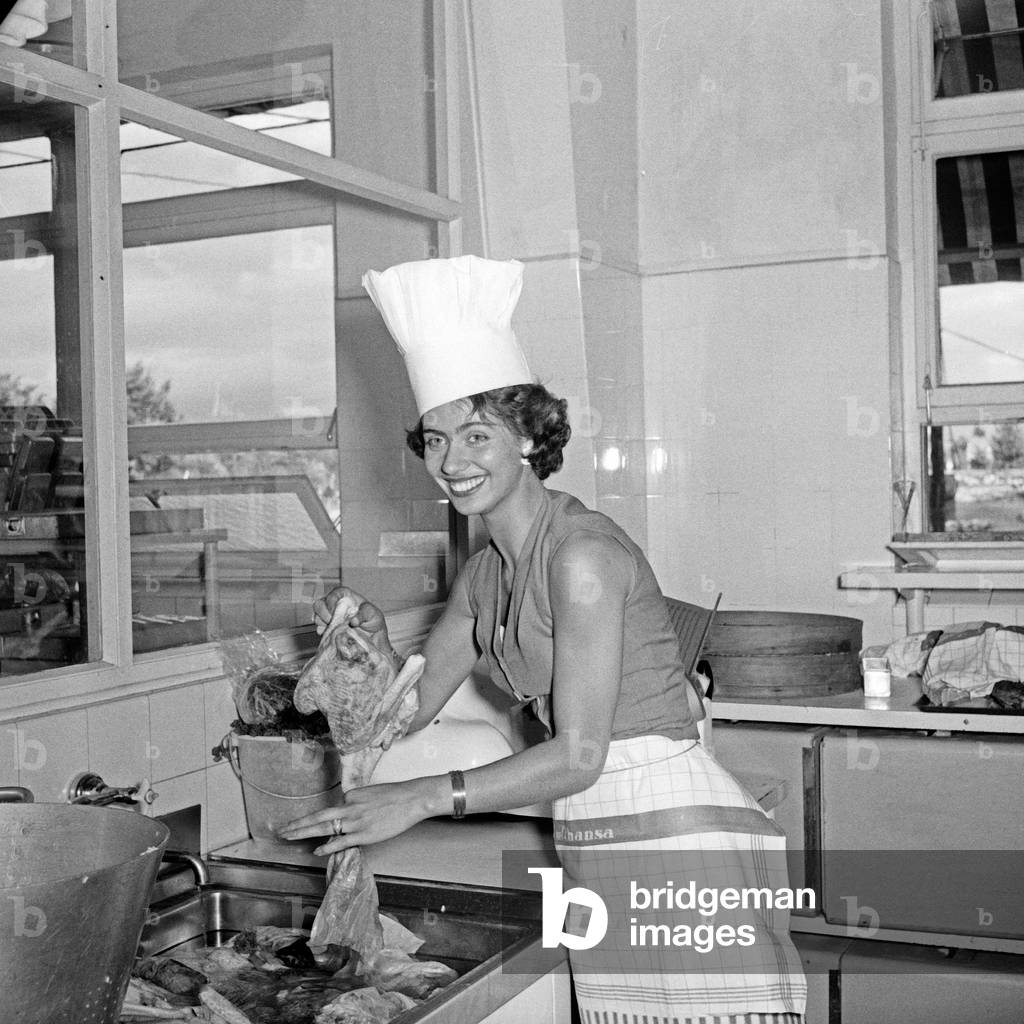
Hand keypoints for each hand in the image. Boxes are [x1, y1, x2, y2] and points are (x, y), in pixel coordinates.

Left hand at [277, 777, 440, 854]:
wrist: (412, 799)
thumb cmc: (395, 795)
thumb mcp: (371, 793)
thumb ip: (356, 802)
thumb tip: (347, 808)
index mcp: (350, 796)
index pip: (332, 809)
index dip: (324, 819)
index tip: (307, 825)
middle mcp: (349, 807)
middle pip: (317, 817)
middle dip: (297, 824)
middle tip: (280, 830)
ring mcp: (355, 822)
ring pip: (324, 829)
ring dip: (303, 833)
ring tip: (287, 837)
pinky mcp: (364, 835)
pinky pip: (341, 842)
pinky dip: (327, 847)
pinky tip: (315, 850)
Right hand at [314, 585, 392, 656]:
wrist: (371, 637)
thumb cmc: (372, 620)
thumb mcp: (373, 614)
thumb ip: (364, 614)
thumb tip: (353, 621)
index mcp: (345, 596)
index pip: (334, 594)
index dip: (331, 602)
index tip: (334, 613)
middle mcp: (334, 604)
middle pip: (319, 604)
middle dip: (323, 614)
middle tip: (332, 623)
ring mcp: (329, 617)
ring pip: (316, 617)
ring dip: (323, 625)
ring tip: (335, 630)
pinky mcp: (326, 629)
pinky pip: (318, 630)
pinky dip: (323, 633)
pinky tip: (332, 635)